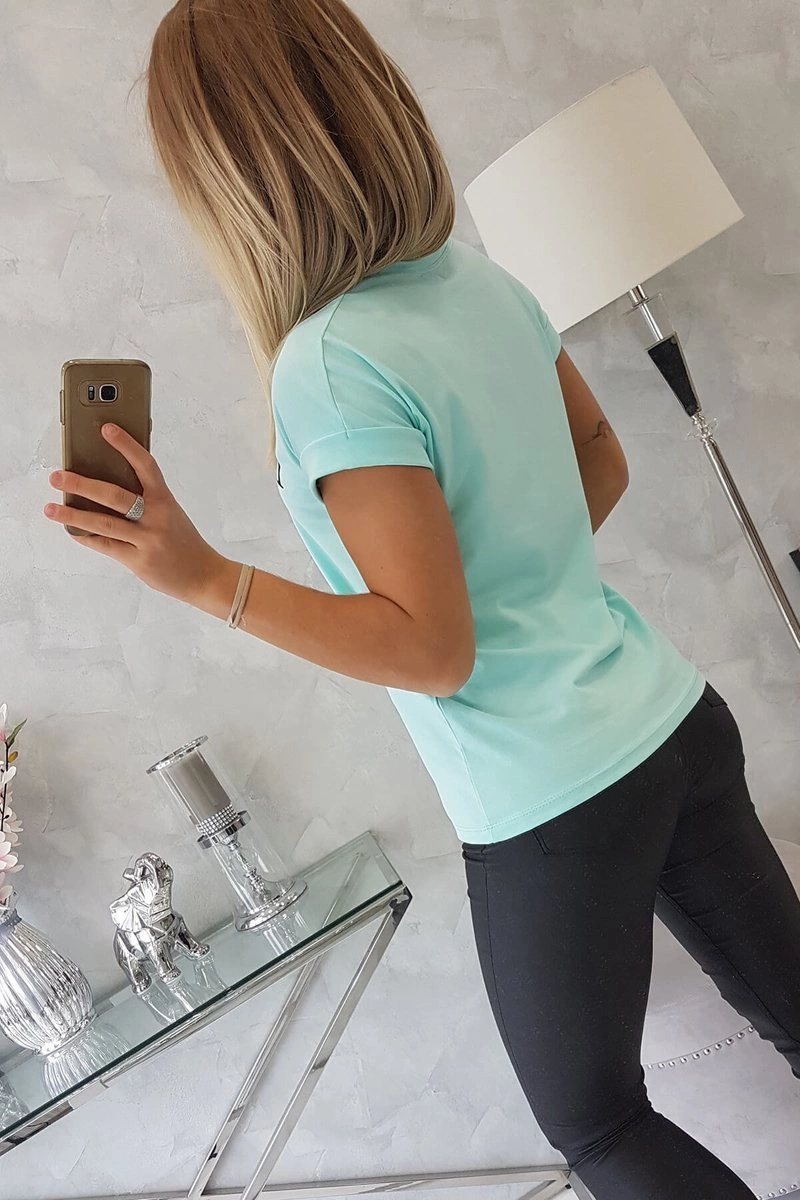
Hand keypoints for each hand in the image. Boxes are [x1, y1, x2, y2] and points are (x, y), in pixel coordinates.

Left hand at [45, 423, 234, 608]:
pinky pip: (106, 547)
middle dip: (82, 485)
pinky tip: (71, 530)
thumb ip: (146, 499)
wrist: (203, 575)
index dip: (127, 445)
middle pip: (115, 496)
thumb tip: (108, 482)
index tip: (107, 429)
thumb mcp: (170, 513)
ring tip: (50, 508)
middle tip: (58, 476)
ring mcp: (147, 540)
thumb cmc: (183, 540)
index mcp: (165, 500)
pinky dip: (86, 537)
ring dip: (73, 515)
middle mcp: (156, 518)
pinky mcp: (139, 561)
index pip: (145, 465)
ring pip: (104, 524)